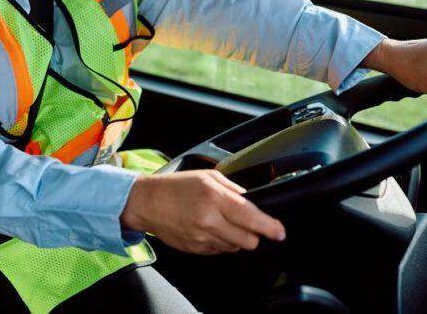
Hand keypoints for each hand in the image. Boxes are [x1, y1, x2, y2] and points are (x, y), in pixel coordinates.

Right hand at [120, 170, 285, 254]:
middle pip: (248, 240)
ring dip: (236, 238)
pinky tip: (208, 228)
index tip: (279, 232)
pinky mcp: (195, 249)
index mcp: (214, 198)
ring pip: (235, 247)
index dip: (270, 227)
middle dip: (253, 234)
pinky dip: (220, 242)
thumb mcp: (207, 176)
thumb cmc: (176, 186)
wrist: (147, 202)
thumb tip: (251, 201)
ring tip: (221, 222)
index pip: (251, 218)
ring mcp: (201, 237)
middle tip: (248, 224)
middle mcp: (209, 220)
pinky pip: (219, 250)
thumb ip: (233, 188)